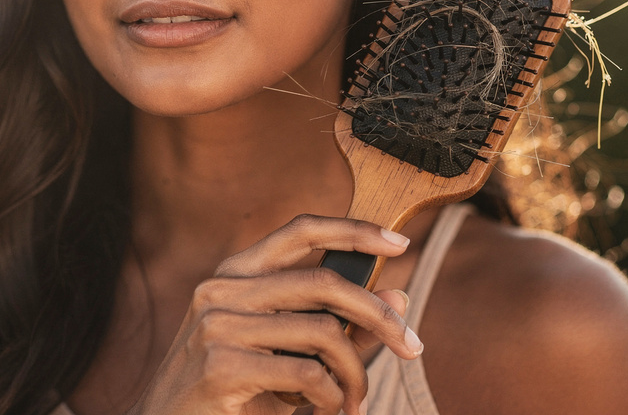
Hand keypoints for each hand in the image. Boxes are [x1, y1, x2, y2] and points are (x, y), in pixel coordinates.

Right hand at [125, 214, 420, 414]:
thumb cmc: (231, 394)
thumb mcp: (283, 353)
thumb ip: (336, 326)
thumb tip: (398, 299)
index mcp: (234, 275)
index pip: (299, 231)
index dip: (353, 230)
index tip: (399, 243)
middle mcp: (220, 290)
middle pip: (324, 282)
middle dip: (380, 316)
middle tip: (411, 347)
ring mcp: (216, 326)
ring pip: (323, 332)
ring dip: (355, 374)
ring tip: (355, 402)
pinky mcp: (219, 366)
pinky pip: (306, 373)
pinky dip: (330, 398)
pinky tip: (326, 411)